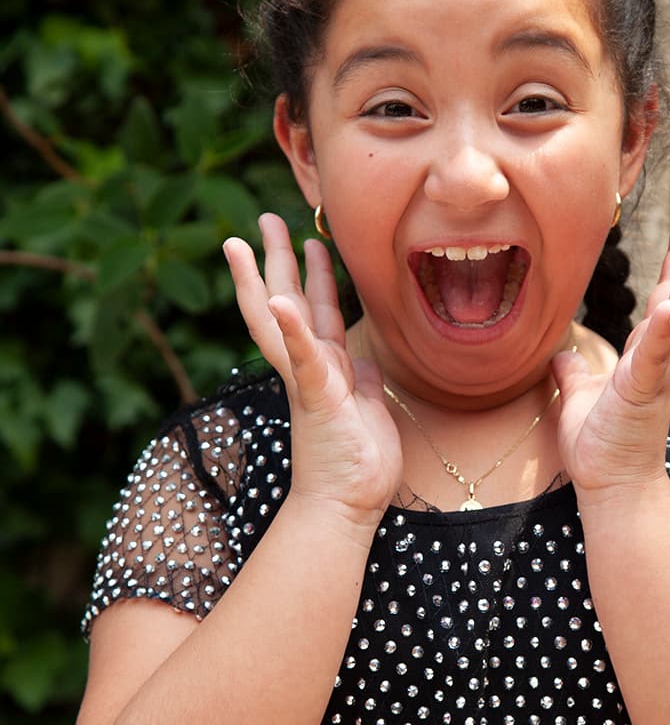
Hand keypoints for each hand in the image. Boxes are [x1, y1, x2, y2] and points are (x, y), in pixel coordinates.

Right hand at [223, 214, 401, 516]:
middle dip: (276, 259)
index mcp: (324, 368)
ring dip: (266, 277)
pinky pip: (304, 359)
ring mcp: (307, 381)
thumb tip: (365, 363)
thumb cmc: (358, 463)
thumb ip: (362, 381)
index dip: (306, 274)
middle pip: (286, 301)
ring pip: (281, 320)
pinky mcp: (316, 398)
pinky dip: (292, 329)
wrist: (350, 505)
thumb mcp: (369, 409)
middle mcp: (309, 368)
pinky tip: (279, 299)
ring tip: (246, 241)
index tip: (302, 238)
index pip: (311, 310)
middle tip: (264, 219)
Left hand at [554, 183, 669, 493]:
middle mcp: (664, 351)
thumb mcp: (577, 397)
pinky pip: (654, 355)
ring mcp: (659, 369)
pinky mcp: (643, 391)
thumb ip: (575, 372)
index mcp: (651, 347)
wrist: (613, 489)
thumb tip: (561, 353)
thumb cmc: (601, 447)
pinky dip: (663, 330)